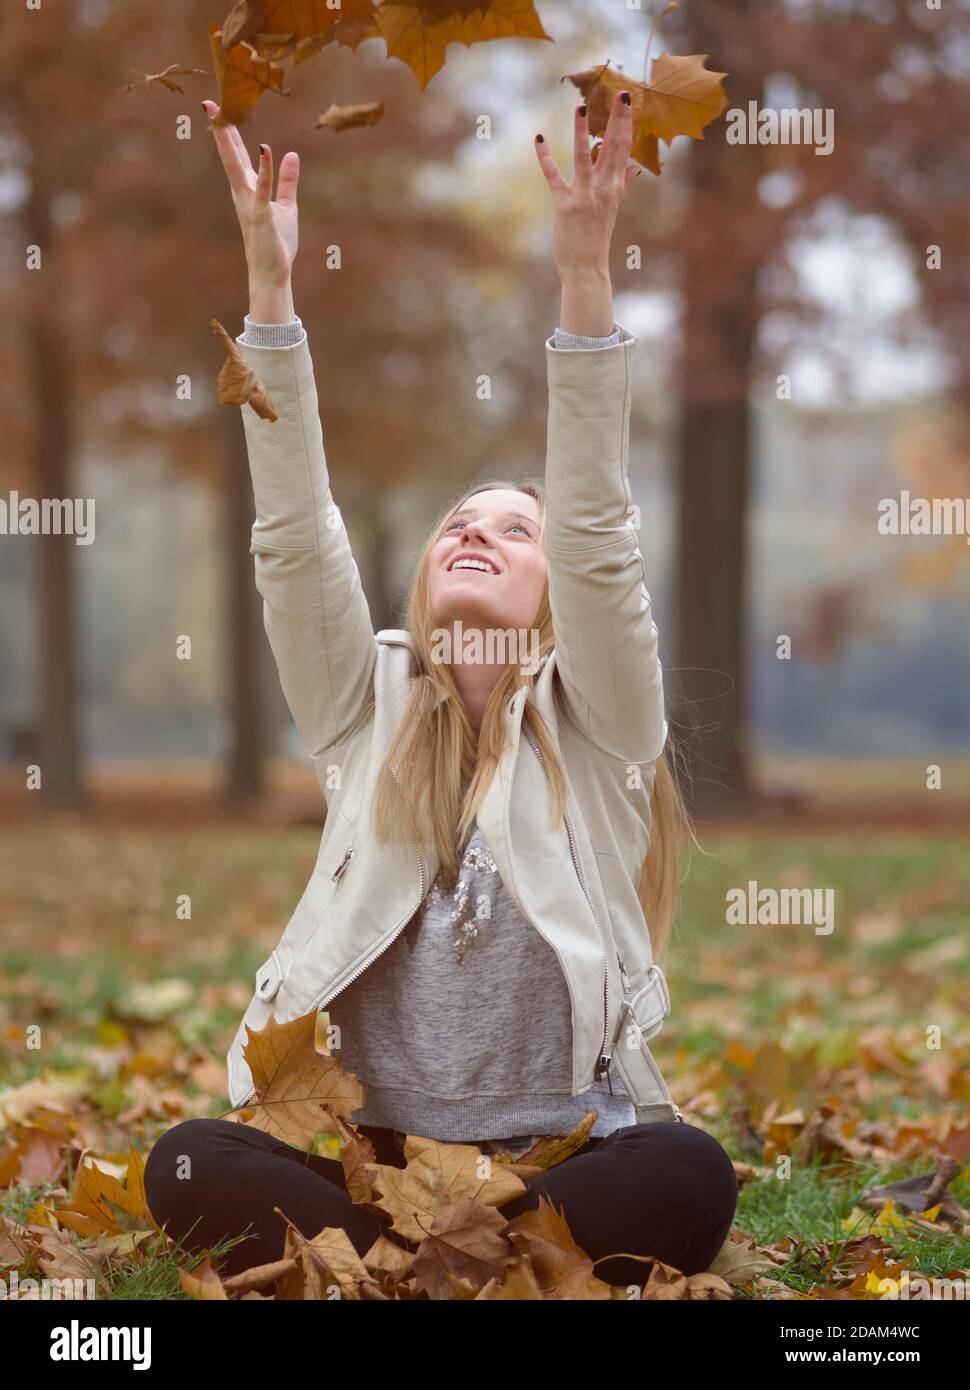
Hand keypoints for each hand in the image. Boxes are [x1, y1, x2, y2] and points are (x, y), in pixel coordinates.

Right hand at [202, 99, 298, 315]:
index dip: (229, 132)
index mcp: (247, 189)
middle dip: (220, 130)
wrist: (273, 273)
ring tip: (222, 118)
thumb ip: (287, 181)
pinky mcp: (261, 215)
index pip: (237, 155)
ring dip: (229, 143)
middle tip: (209, 103)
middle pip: (230, 155)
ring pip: (237, 167)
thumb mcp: (286, 206)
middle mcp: (243, 193)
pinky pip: (263, 189)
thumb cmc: (277, 242)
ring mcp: (250, 203)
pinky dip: (265, 170)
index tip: (220, 107)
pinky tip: (264, 150)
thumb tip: (291, 155)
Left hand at [535, 90, 639, 282]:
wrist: (586, 268)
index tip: (628, 101)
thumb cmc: (596, 238)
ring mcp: (584, 196)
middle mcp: (603, 189)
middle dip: (616, 120)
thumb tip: (633, 168)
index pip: (624, 149)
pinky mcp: (565, 205)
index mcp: (614, 188)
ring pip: (584, 157)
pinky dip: (545, 159)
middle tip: (620, 94)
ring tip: (581, 107)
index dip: (626, 124)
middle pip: (611, 148)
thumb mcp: (612, 209)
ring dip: (582, 132)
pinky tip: (539, 139)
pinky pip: (554, 177)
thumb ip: (622, 185)